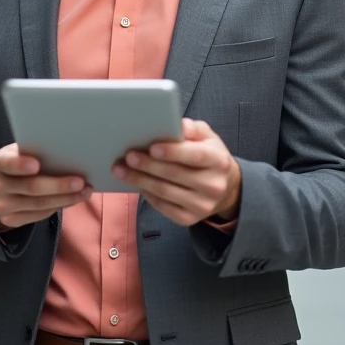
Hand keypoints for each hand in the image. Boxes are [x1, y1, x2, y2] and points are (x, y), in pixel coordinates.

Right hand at [0, 143, 90, 230]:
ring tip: (84, 191)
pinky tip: (72, 199)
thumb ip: (35, 151)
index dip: (20, 164)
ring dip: (65, 198)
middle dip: (58, 185)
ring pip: (39, 204)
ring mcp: (1, 205)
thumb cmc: (20, 162)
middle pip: (30, 186)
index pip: (6, 163)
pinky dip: (59, 206)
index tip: (36, 164)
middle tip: (80, 181)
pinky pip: (39, 215)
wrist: (3, 186)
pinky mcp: (10, 220)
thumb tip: (66, 151)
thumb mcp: (21, 152)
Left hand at [113, 118, 241, 227]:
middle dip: (148, 165)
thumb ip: (193, 129)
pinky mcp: (188, 219)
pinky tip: (135, 183)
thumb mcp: (207, 137)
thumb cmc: (209, 156)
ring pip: (164, 192)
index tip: (152, 147)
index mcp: (219, 161)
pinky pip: (162, 206)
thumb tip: (177, 125)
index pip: (196, 155)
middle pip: (175, 175)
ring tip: (121, 169)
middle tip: (128, 156)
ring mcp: (201, 206)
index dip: (173, 152)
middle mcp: (213, 186)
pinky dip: (146, 193)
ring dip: (139, 180)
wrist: (223, 189)